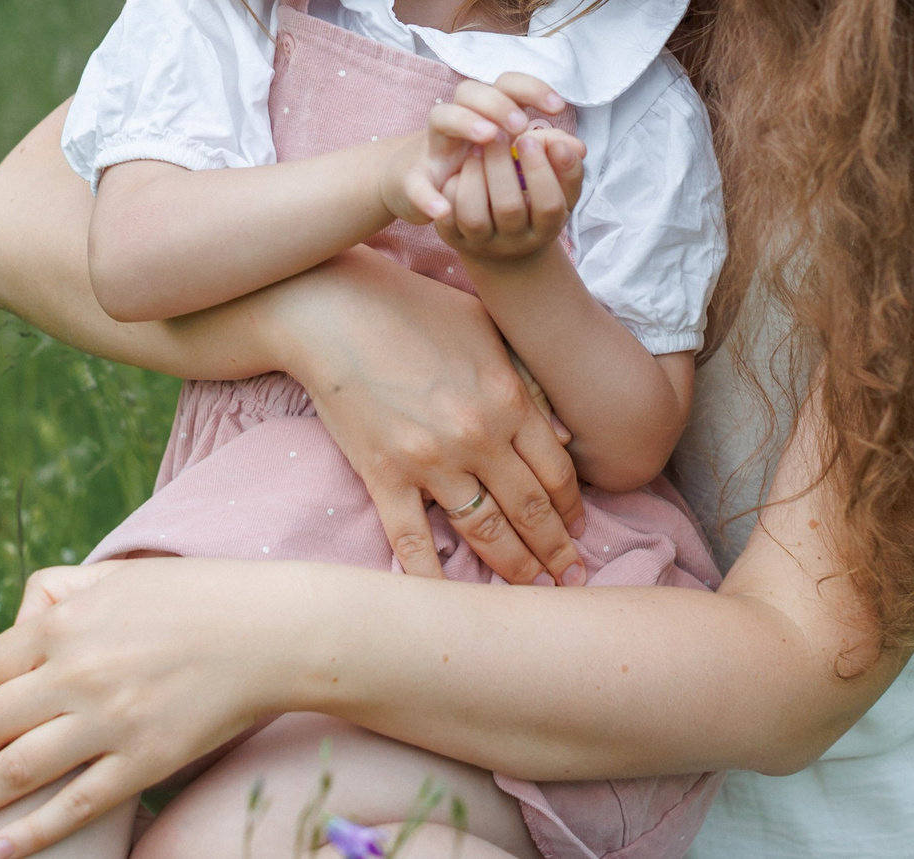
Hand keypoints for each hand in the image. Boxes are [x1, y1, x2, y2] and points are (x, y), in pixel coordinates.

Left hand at [0, 561, 277, 853]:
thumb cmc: (197, 597)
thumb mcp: (120, 574)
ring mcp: (110, 722)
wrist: (269, 630)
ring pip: (17, 771)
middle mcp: (77, 674)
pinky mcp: (144, 761)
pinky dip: (27, 835)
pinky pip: (73, 807)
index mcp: (65, 625)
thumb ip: (63, 591)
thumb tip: (20, 620)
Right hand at [261, 248, 587, 585]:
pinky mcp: (385, 476)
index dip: (572, 507)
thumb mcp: (487, 330)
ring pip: (486, 532)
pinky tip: (450, 604)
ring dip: (515, 567)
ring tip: (533, 593)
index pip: (556, 472)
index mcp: (508, 399)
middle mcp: (477, 438)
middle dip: (556, 550)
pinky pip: (413, 541)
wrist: (334, 311)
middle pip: (530, 509)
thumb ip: (527, 382)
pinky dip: (431, 578)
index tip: (579, 529)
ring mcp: (430, 462)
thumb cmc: (414, 309)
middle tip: (572, 579)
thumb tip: (560, 435)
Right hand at [389, 75, 576, 226]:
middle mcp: (458, 121)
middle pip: (471, 90)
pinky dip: (427, 197)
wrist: (420, 189)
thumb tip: (578, 150)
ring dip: (466, 123)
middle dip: (499, 103)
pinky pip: (416, 184)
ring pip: (440, 117)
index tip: (558, 107)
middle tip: (521, 125)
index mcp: (486, 113)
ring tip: (490, 137)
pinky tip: (444, 211)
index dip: (532, 88)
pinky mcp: (414, 179)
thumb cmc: (478, 170)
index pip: (507, 83)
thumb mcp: (515, 161)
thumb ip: (544, 151)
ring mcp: (434, 147)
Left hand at [435, 124, 582, 261]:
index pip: (549, 205)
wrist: (504, 237)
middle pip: (509, 208)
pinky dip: (451, 190)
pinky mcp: (455, 240)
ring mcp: (483, 244)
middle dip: (501, 165)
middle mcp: (516, 243)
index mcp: (547, 228)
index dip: (539, 171)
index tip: (528, 138)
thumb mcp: (558, 185)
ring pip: (474, 217)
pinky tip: (460, 170)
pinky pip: (448, 218)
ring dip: (475, 176)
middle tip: (496, 134)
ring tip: (477, 149)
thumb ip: (564, 161)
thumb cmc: (536, 199)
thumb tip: (561, 144)